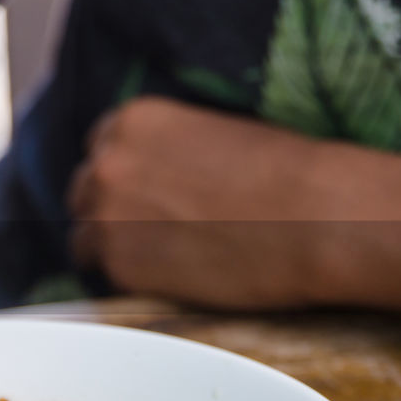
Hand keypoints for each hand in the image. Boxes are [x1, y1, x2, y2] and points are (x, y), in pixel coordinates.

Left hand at [69, 96, 331, 308]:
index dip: (119, 176)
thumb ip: (165, 150)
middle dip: (108, 211)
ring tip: (159, 259)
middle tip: (146, 231)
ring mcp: (108, 218)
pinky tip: (174, 278)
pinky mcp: (122, 268)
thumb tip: (152, 176)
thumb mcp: (211, 133)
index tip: (137, 194)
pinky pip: (111, 278)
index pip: (98, 150)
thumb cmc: (285, 171)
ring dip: (112, 249)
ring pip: (86, 241)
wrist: (317, 217)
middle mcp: (107, 164)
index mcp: (131, 120)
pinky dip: (135, 281)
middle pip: (83, 195)